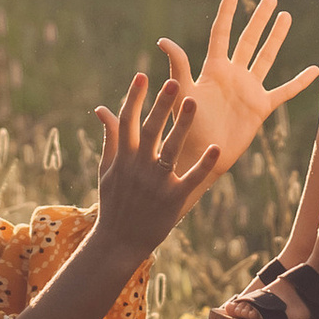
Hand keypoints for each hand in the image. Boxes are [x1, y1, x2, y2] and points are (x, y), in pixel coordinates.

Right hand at [90, 69, 218, 263]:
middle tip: (174, 82)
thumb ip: (110, 138)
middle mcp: (138, 166)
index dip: (134, 97)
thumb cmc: (113, 202)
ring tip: (193, 102)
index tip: (142, 76)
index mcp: (123, 157)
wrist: (118, 241)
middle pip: (151, 129)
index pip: (127, 121)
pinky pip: (191, 178)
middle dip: (161, 105)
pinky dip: (203, 164)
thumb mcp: (106, 169)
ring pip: (171, 148)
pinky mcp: (173, 199)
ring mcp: (156, 182)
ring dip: (182, 125)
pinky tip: (216, 148)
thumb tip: (102, 109)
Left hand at [157, 0, 318, 187]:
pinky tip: (314, 70)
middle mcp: (233, 75)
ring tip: (286, 16)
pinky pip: (284, 91)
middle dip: (259, 19)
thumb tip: (163, 40)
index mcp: (213, 69)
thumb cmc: (185, 126)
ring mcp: (249, 90)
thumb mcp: (182, 92)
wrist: (201, 155)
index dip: (227, 13)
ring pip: (266, 57)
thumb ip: (179, 66)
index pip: (221, 33)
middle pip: (248, 40)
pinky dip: (299, 82)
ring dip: (276, 38)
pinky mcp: (261, 108)